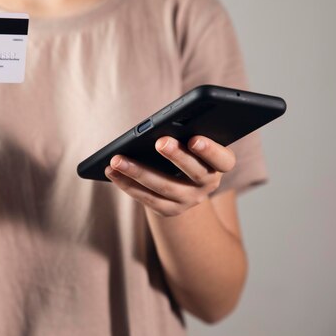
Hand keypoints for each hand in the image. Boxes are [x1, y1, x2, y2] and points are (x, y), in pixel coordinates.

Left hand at [104, 136, 235, 216]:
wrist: (183, 183)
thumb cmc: (185, 148)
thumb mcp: (191, 140)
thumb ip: (185, 132)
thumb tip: (160, 126)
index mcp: (220, 164)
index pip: (223, 159)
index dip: (210, 150)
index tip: (195, 138)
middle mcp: (208, 184)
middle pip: (194, 172)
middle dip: (176, 156)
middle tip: (160, 142)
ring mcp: (189, 200)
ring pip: (164, 187)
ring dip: (138, 172)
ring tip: (117, 159)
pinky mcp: (169, 209)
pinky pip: (147, 198)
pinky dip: (127, 184)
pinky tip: (111, 171)